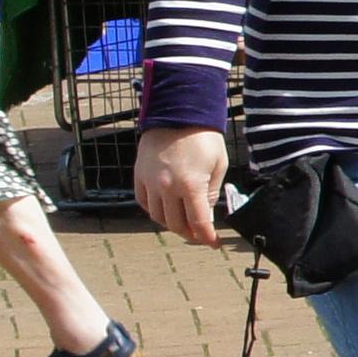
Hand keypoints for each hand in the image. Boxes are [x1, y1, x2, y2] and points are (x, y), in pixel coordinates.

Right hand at [136, 125, 230, 246]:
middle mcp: (167, 187)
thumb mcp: (218, 165)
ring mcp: (150, 182)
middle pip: (176, 224)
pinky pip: (144, 202)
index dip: (207, 237)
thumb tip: (206, 215)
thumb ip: (210, 193)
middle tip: (199, 234)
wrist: (178, 113)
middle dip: (190, 234)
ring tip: (184, 222)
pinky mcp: (139, 176)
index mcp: (191, 185)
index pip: (198, 223)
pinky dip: (155, 210)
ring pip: (158, 217)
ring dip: (172, 224)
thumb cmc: (204, 138)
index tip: (213, 243)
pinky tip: (166, 209)